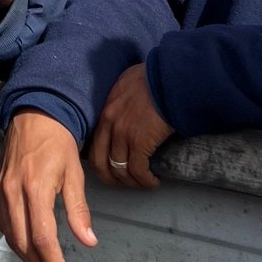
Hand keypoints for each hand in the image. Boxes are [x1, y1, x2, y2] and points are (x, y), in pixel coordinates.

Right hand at [0, 111, 96, 261]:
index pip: (42, 237)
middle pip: (23, 243)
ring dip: (27, 257)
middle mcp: (14, 192)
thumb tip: (88, 241)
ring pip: (10, 236)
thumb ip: (79, 210)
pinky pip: (4, 223)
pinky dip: (16, 240)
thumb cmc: (57, 142)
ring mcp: (2, 191)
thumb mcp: (75, 174)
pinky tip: (30, 246)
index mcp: (36, 188)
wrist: (34, 115)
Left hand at [88, 63, 172, 188]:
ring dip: (132, 182)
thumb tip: (128, 109)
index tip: (111, 168)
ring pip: (119, 169)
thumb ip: (121, 100)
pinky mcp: (139, 143)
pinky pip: (138, 170)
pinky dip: (146, 180)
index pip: (94, 144)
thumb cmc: (153, 78)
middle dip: (111, 178)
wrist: (168, 79)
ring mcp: (122, 134)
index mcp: (105, 111)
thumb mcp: (126, 86)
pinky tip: (154, 181)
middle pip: (100, 162)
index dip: (101, 161)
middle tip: (124, 183)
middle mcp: (109, 124)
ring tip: (144, 182)